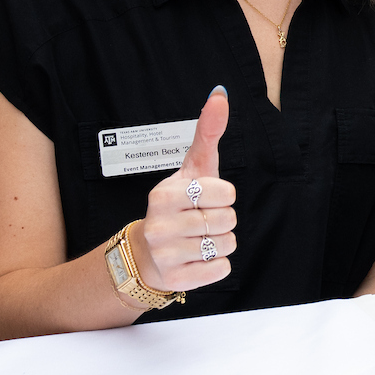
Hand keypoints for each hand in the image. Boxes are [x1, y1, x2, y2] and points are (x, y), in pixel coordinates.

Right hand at [138, 87, 235, 291]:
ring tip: (196, 239)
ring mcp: (166, 255)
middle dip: (221, 220)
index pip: (226, 193)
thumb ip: (207, 132)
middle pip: (228, 220)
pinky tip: (195, 259)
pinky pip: (222, 269)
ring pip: (227, 244)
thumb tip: (220, 94)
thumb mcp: (192, 168)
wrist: (147, 252)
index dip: (224, 196)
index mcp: (164, 194)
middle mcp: (161, 224)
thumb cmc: (177, 204)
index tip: (205, 198)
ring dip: (221, 242)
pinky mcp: (176, 280)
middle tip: (198, 221)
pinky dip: (217, 265)